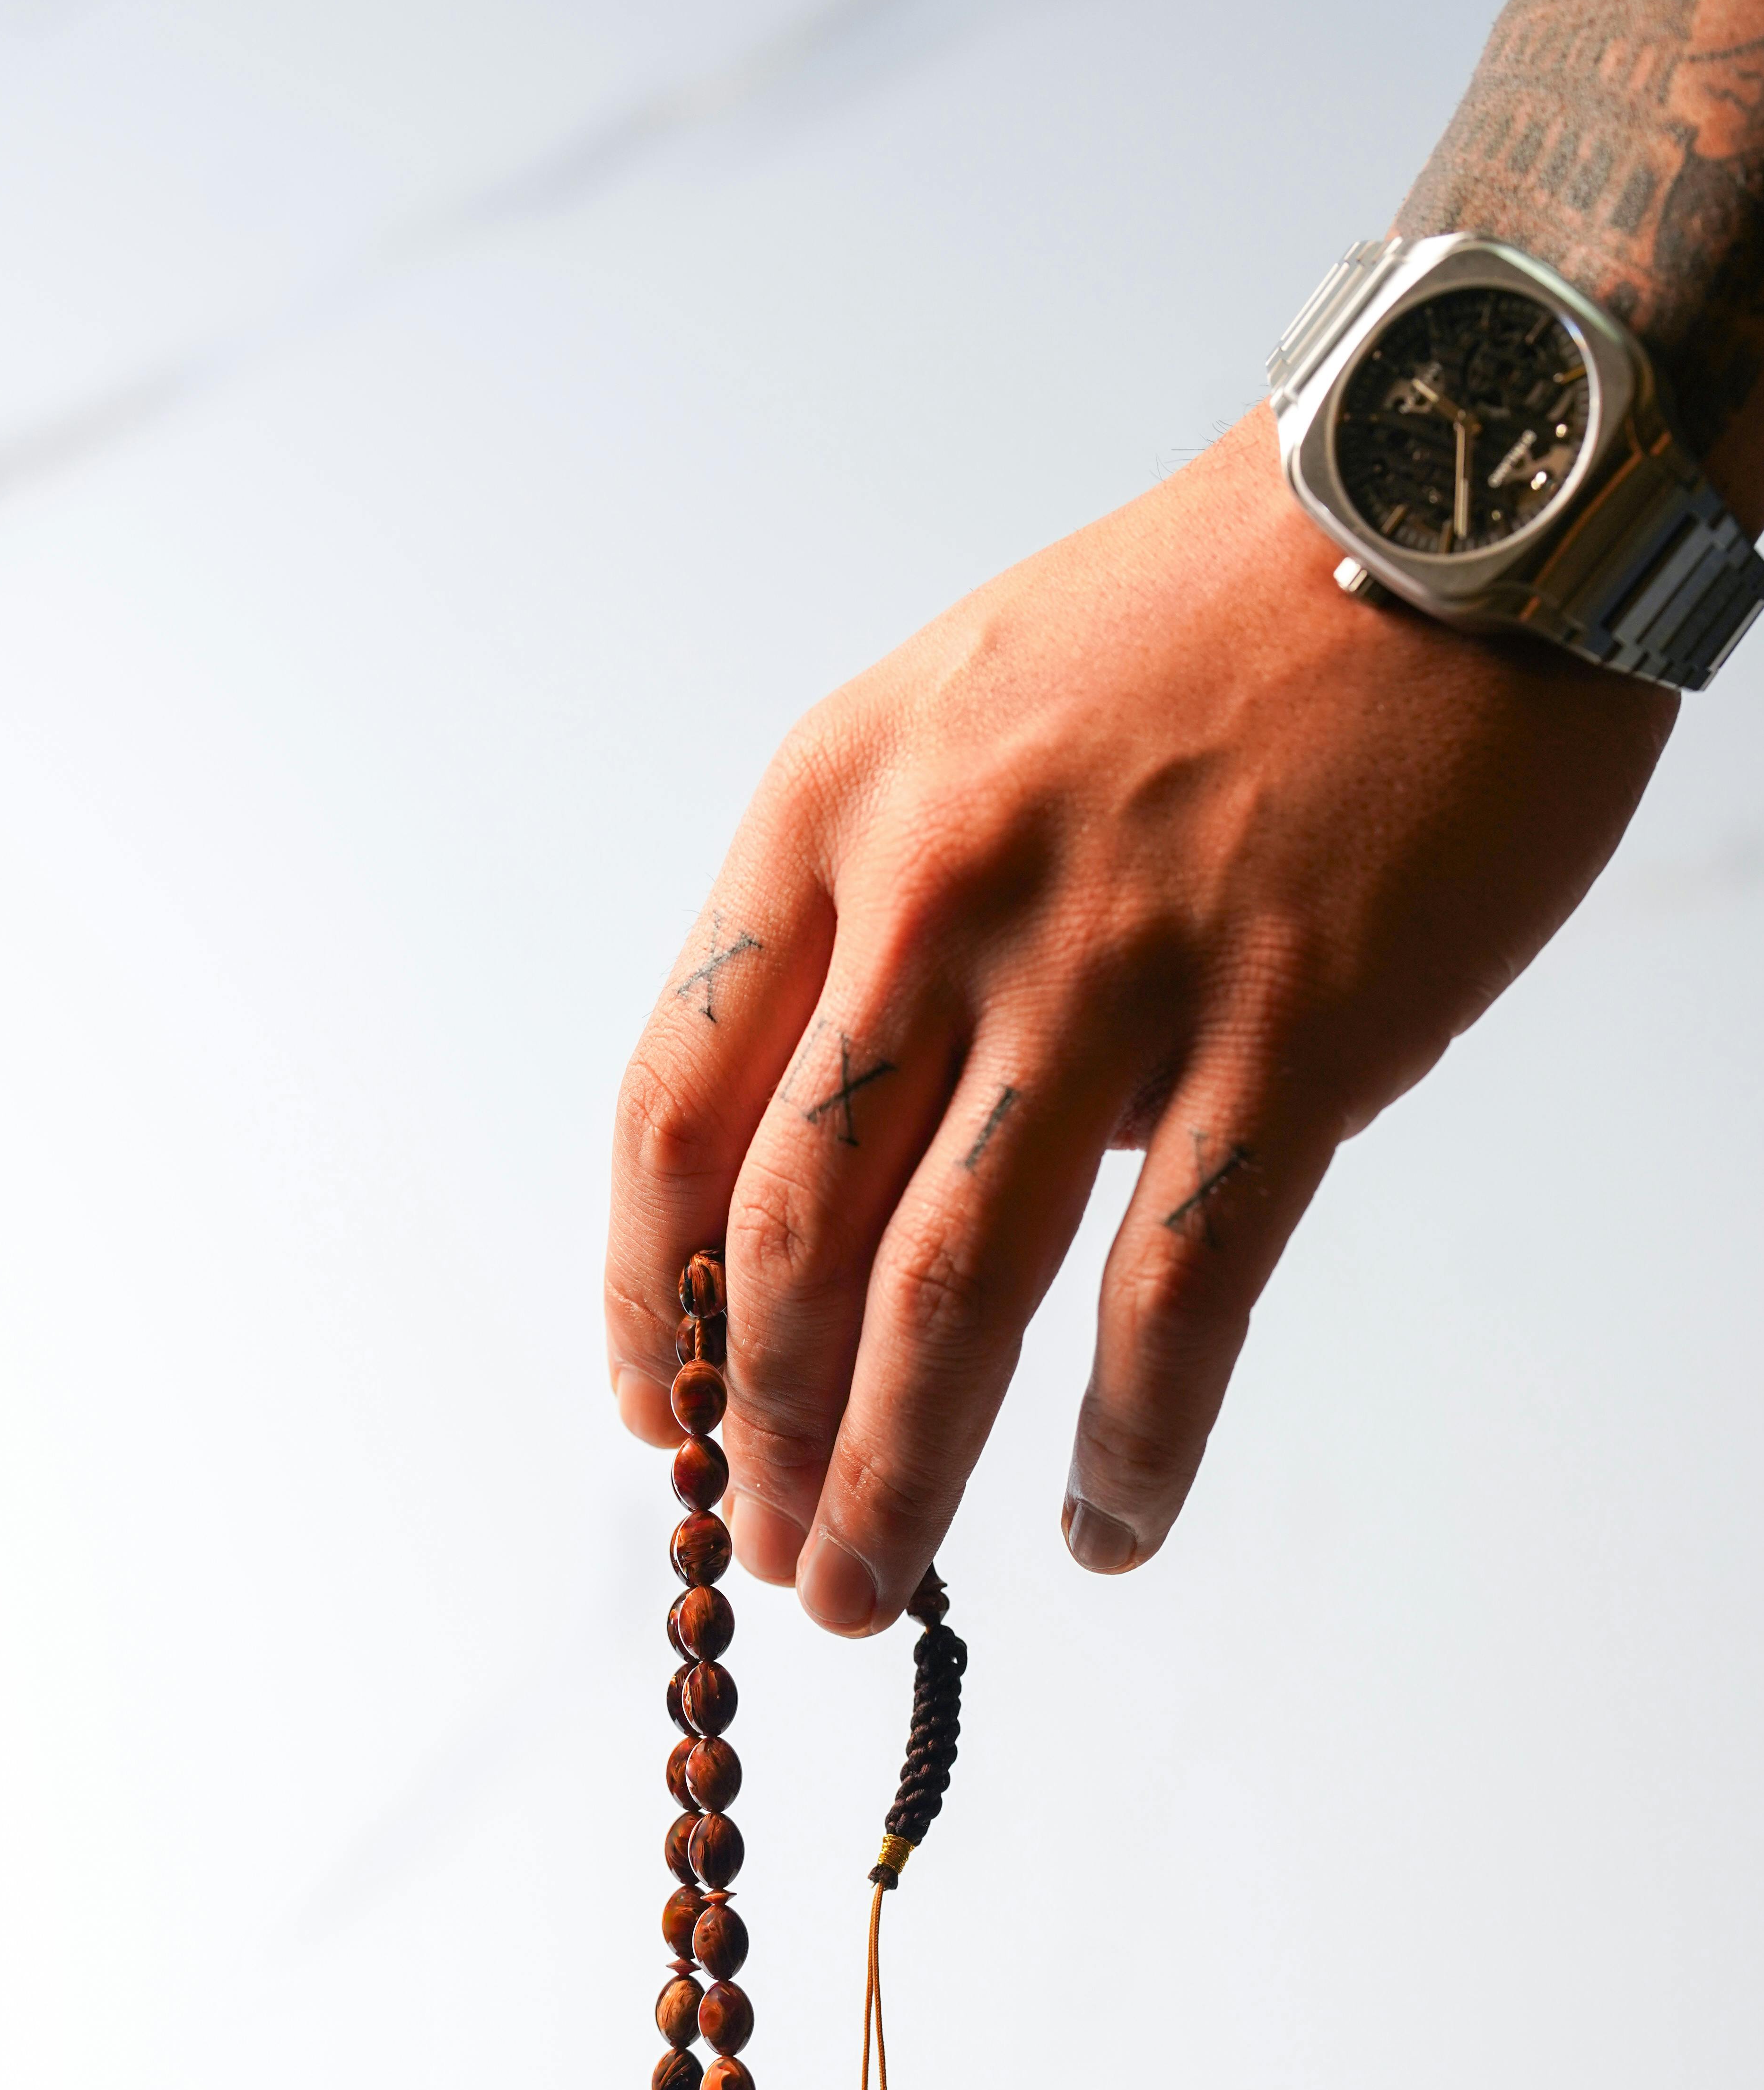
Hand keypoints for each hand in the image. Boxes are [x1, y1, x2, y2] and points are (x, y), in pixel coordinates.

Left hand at [604, 406, 1671, 1632]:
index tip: (655, 1420)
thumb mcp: (960, 716)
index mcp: (833, 814)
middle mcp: (945, 895)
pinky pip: (1170, 1299)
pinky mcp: (1290, 1036)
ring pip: (951, 1297)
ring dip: (896, 1478)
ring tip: (869, 1592)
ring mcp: (1118, 971)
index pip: (674, 1110)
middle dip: (763, 1434)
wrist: (1442, 496)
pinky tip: (1104, 1533)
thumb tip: (843, 1157)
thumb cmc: (1202, 620)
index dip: (646, 1298)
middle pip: (796, 1236)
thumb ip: (878, 922)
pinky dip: (1127, 1447)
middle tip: (779, 1559)